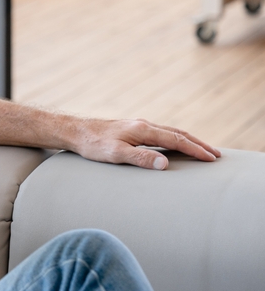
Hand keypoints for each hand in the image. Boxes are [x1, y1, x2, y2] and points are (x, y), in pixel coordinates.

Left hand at [71, 118, 220, 170]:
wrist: (75, 131)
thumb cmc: (92, 144)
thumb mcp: (115, 154)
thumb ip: (140, 159)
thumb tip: (165, 164)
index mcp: (143, 130)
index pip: (176, 140)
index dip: (195, 150)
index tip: (211, 158)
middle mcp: (144, 125)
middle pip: (178, 134)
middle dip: (198, 144)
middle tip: (216, 155)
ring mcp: (138, 126)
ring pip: (170, 132)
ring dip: (188, 141)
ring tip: (202, 149)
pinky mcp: (132, 129)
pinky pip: (160, 133)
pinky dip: (175, 139)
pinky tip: (175, 145)